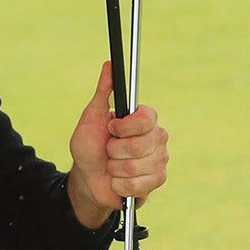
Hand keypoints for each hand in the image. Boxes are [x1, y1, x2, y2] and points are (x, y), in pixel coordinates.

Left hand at [66, 61, 169, 226]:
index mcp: (145, 119)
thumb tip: (109, 64)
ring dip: (115, 169)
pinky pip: (136, 185)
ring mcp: (160, 159)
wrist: (89, 178)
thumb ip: (102, 91)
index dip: (124, 127)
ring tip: (113, 166)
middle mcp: (157, 137)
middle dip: (114, 151)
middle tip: (109, 150)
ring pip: (134, 167)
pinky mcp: (158, 180)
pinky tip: (118, 181)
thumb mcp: (92, 117)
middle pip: (139, 146)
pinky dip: (119, 185)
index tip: (111, 129)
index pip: (145, 119)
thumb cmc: (90, 146)